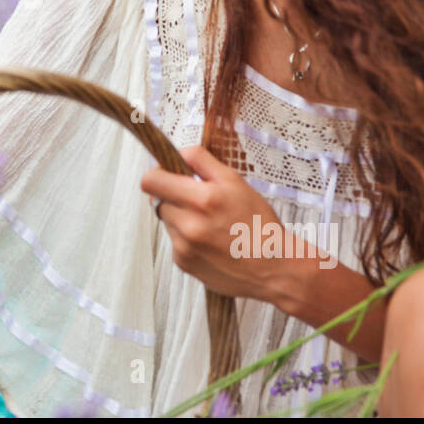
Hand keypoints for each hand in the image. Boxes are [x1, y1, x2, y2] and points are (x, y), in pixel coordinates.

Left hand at [140, 144, 295, 304]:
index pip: (150, 181)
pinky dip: (187, 239)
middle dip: (174, 198)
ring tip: (210, 225)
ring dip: (181, 219)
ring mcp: (183, 247)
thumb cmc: (258, 224)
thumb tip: (177, 154)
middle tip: (200, 203)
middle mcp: (188, 225)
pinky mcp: (183, 263)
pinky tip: (210, 243)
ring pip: (167, 221)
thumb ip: (201, 161)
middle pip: (158, 201)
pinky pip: (175, 242)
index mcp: (201, 199)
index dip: (157, 174)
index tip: (169, 176)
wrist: (273, 269)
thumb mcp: (235, 182)